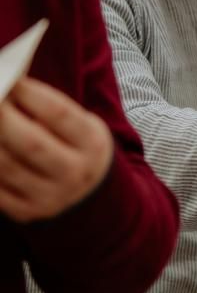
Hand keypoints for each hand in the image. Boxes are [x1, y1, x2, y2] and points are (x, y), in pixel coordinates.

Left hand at [0, 77, 113, 222]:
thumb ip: (49, 107)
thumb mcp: (79, 124)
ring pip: (5, 164)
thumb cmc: (75, 145)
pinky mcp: (27, 211)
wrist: (88, 190)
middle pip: (29, 142)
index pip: (58, 114)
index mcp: (93, 145)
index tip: (11, 80)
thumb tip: (8, 83)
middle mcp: (76, 174)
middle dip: (1, 116)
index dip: (29, 93)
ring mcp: (51, 197)